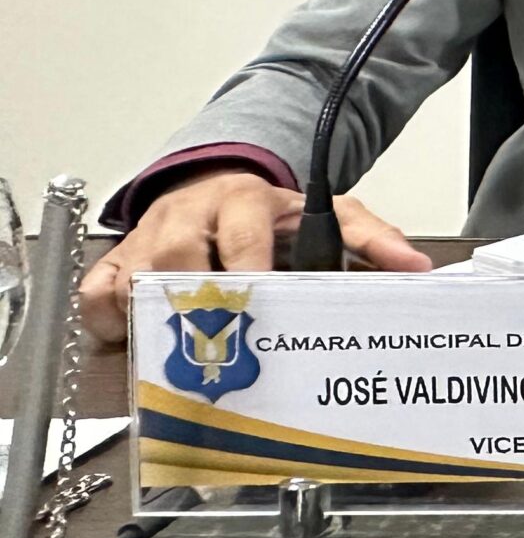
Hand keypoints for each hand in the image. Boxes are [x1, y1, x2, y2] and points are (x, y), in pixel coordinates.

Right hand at [78, 167, 432, 344]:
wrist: (215, 184)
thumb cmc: (269, 214)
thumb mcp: (325, 213)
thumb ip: (370, 238)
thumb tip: (412, 267)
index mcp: (243, 199)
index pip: (242, 229)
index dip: (248, 265)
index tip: (262, 297)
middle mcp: (188, 216)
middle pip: (177, 254)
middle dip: (198, 298)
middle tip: (220, 340)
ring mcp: (147, 239)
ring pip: (132, 276)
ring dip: (154, 315)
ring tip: (182, 353)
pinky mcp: (117, 262)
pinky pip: (97, 293)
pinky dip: (110, 320)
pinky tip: (138, 340)